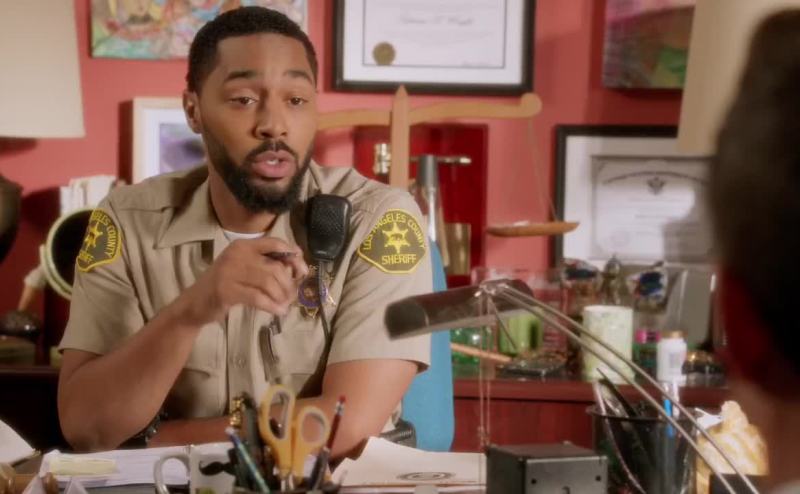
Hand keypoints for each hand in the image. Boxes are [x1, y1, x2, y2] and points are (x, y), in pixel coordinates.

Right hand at [175, 237, 308, 325]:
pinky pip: (258, 298)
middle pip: (275, 267)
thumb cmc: (225, 285)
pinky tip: (278, 312)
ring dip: (281, 297)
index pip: (275, 243)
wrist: (194, 303)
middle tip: (292, 296)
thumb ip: (266, 264)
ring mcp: (229, 271)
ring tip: (285, 305)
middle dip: (288, 284)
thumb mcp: (245, 269)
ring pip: (268, 283)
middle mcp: (237, 254)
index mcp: (244, 245)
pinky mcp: (226, 290)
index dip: (293, 256)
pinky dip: (272, 306)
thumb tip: (298, 266)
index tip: (301, 271)